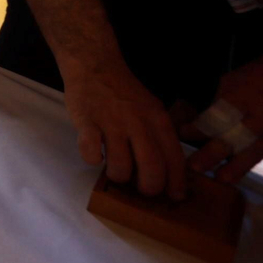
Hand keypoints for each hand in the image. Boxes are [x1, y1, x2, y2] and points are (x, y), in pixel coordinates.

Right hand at [66, 65, 186, 198]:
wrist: (95, 66)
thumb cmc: (125, 93)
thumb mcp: (152, 109)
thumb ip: (160, 137)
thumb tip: (169, 173)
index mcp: (158, 120)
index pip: (174, 159)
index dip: (176, 183)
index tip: (174, 196)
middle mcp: (138, 123)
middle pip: (151, 168)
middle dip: (148, 188)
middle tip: (141, 189)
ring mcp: (111, 123)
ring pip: (120, 166)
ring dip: (118, 176)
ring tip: (115, 170)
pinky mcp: (87, 122)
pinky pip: (90, 153)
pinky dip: (92, 159)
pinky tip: (94, 153)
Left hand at [183, 43, 262, 190]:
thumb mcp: (237, 77)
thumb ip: (220, 101)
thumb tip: (200, 122)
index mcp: (244, 95)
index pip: (216, 115)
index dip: (196, 128)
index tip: (180, 135)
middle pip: (234, 137)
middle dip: (212, 153)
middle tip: (193, 166)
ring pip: (258, 153)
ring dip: (238, 168)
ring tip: (219, 180)